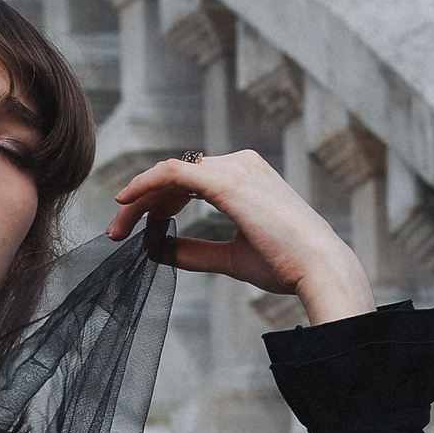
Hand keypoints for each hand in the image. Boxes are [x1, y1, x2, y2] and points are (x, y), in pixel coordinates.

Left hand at [111, 149, 374, 326]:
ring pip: (168, 174)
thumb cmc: (286, 264)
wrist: (318, 267)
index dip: (157, 204)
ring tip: (117, 229)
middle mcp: (240, 164)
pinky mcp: (226, 180)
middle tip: (116, 232)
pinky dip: (145, 184)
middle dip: (141, 203)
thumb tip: (159, 252)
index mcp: (245, 177)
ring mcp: (234, 168)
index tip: (136, 232)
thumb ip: (196, 252)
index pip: (188, 182)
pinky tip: (124, 202)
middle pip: (174, 176)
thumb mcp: (231, 257)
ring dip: (138, 200)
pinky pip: (172, 173)